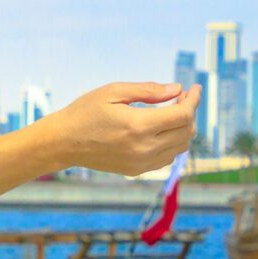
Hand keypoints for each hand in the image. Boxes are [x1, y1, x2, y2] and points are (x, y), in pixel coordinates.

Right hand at [35, 82, 198, 175]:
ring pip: (180, 147)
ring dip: (183, 128)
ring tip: (171, 111)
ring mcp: (141, 163)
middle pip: (186, 131)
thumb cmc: (85, 112)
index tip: (194, 87)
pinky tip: (161, 129)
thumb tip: (176, 89)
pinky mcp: (137, 170)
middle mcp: (144, 148)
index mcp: (138, 126)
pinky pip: (167, 158)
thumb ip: (148, 91)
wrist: (63, 143)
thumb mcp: (114, 91)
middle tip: (179, 97)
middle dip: (189, 111)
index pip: (182, 115)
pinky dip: (173, 143)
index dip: (193, 100)